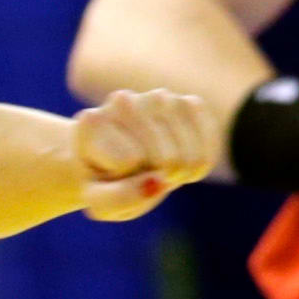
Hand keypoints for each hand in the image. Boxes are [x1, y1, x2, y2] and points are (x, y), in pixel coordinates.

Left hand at [69, 89, 217, 222]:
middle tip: (135, 171)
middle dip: (153, 177)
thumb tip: (157, 182)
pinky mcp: (189, 104)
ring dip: (174, 174)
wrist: (114, 156)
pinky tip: (176, 159)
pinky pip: (207, 152)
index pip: (127, 164)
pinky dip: (196, 169)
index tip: (109, 173)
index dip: (123, 181)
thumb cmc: (104, 179)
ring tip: (152, 164)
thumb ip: (119, 199)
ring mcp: (159, 97)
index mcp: (91, 122)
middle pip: (163, 160)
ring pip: (186, 158)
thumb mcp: (99, 201)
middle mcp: (123, 101)